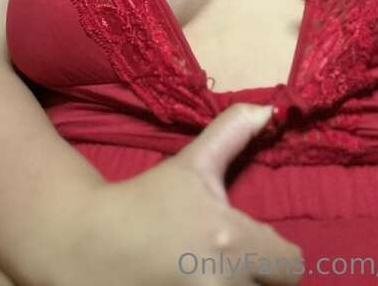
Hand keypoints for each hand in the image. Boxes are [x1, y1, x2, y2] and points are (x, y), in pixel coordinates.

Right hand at [58, 103, 302, 285]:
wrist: (87, 243)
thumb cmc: (146, 200)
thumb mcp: (192, 163)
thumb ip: (232, 133)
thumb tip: (268, 109)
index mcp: (230, 241)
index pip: (291, 265)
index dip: (278, 254)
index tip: (260, 246)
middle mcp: (221, 283)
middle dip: (257, 276)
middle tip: (233, 261)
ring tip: (210, 271)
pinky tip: (192, 281)